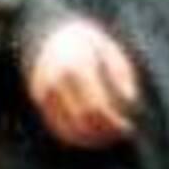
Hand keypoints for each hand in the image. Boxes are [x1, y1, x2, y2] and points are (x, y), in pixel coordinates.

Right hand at [24, 18, 140, 149]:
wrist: (47, 29)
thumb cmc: (86, 41)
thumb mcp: (108, 49)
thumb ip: (121, 73)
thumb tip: (130, 102)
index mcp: (76, 67)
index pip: (96, 107)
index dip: (113, 122)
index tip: (128, 126)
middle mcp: (56, 81)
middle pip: (82, 121)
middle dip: (104, 132)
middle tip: (121, 133)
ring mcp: (44, 91)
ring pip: (67, 129)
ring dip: (90, 139)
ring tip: (108, 138)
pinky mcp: (38, 98)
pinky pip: (56, 126)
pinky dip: (74, 136)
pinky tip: (91, 136)